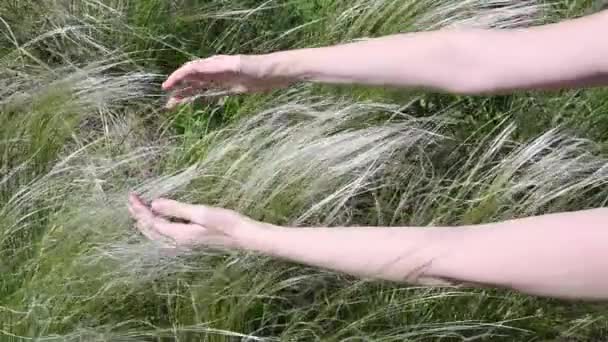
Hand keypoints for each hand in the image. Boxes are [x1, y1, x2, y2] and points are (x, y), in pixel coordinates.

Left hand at [127, 193, 263, 249]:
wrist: (244, 236)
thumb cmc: (226, 223)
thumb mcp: (201, 212)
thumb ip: (177, 209)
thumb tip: (154, 204)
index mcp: (179, 235)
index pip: (152, 222)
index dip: (139, 209)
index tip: (131, 195)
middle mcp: (179, 241)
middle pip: (151, 230)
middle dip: (138, 215)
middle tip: (129, 200)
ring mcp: (185, 242)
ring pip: (157, 235)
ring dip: (146, 222)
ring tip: (137, 211)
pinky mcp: (191, 240)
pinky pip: (166, 235)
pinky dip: (156, 226)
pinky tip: (159, 220)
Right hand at [162, 55, 291, 107]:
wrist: (272, 73)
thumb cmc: (255, 67)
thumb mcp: (235, 66)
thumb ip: (215, 68)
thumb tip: (194, 68)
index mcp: (214, 64)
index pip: (190, 69)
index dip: (177, 77)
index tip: (166, 87)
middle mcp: (215, 71)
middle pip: (191, 79)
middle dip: (178, 89)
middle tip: (167, 102)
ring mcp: (221, 80)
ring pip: (198, 87)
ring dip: (186, 95)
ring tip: (174, 105)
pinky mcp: (229, 89)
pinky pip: (210, 93)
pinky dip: (200, 98)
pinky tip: (194, 104)